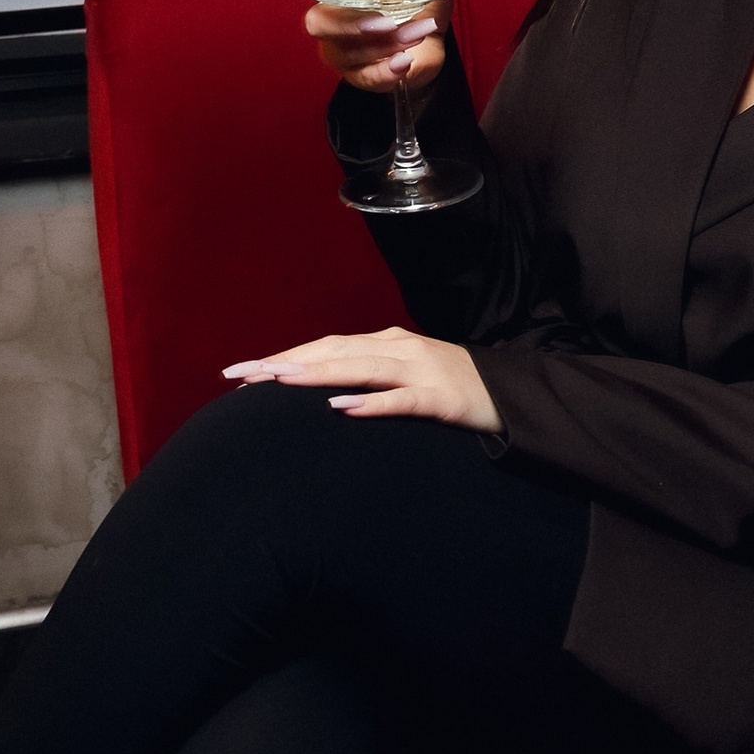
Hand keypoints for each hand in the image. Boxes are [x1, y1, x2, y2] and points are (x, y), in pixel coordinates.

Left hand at [222, 326, 502, 434]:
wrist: (513, 397)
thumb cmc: (452, 391)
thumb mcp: (405, 379)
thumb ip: (367, 379)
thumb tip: (319, 393)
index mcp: (387, 344)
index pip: (326, 346)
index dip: (284, 356)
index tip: (241, 374)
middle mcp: (400, 349)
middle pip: (334, 351)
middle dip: (285, 362)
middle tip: (242, 376)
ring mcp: (422, 371)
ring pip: (362, 368)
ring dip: (318, 373)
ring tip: (279, 381)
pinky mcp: (443, 398)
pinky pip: (403, 400)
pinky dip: (372, 403)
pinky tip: (343, 409)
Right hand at [275, 0, 491, 99]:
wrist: (431, 45)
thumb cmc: (421, 1)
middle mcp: (334, 16)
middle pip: (318, 22)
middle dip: (351, 24)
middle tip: (386, 21)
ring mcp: (342, 49)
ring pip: (346, 51)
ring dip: (384, 44)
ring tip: (419, 32)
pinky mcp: (357, 75)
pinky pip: (363, 77)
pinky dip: (385, 71)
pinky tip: (405, 63)